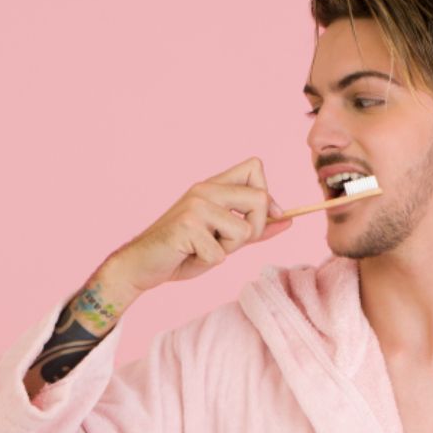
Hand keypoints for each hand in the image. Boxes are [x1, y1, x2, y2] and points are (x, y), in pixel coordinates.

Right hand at [107, 155, 293, 291]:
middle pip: (260, 199)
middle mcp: (205, 189)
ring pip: (244, 230)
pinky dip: (208, 263)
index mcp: (213, 186)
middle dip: (255, 230)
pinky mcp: (187, 226)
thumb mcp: (224, 240)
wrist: (142, 265)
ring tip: (204, 250)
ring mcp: (195, 205)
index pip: (256, 167)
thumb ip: (254, 229)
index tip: (261, 220)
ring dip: (228, 250)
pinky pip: (220, 253)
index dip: (267, 196)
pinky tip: (189, 256)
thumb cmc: (183, 252)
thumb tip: (289, 219)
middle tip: (228, 243)